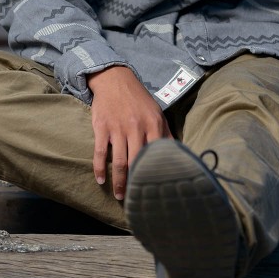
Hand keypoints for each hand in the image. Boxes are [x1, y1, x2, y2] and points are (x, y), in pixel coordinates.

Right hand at [88, 66, 171, 200]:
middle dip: (137, 183)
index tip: (156, 188)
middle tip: (136, 199)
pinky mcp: (102, 127)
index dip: (155, 173)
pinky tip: (100, 180)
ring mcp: (118, 127)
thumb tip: (179, 152)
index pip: (156, 154)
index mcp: (153, 124)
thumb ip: (166, 132)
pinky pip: (100, 152)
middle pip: (138, 162)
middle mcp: (136, 127)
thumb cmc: (138, 99)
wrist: (115, 79)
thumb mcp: (156, 112)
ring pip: (120, 161)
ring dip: (119, 182)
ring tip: (120, 195)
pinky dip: (99, 168)